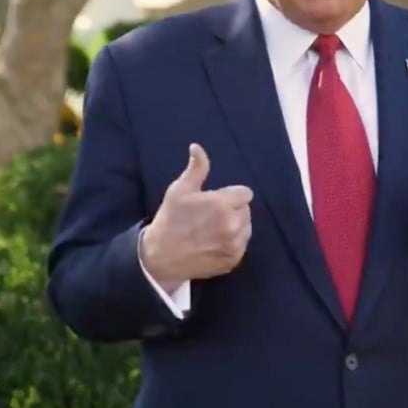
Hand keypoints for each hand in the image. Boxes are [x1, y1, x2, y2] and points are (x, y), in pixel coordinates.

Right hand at [140, 143, 252, 290]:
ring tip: (214, 228)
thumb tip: (197, 147)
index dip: (232, 194)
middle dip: (233, 209)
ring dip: (236, 225)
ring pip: (246, 228)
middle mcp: (233, 225)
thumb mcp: (180, 190)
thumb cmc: (170, 219)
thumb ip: (196, 168)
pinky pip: (242, 245)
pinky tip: (215, 242)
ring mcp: (234, 245)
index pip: (245, 193)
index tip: (217, 200)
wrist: (161, 256)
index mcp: (222, 205)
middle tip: (212, 214)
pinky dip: (233, 242)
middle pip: (246, 210)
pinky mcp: (233, 260)